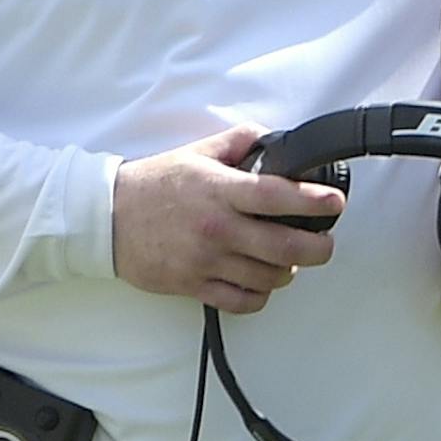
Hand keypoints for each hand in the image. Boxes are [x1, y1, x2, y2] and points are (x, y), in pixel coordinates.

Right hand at [112, 123, 341, 313]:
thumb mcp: (197, 152)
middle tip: (325, 243)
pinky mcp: (193, 286)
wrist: (105, 218)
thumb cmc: (153, 185)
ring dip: (288, 271)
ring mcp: (205, 260)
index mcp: (220, 191)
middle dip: (317, 248)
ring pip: (267, 277)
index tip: (335, 202)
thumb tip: (272, 139)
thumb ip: (238, 142)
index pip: (277, 196)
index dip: (312, 200)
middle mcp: (217, 228)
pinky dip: (260, 296)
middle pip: (283, 247)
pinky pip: (241, 301)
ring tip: (290, 260)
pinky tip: (262, 282)